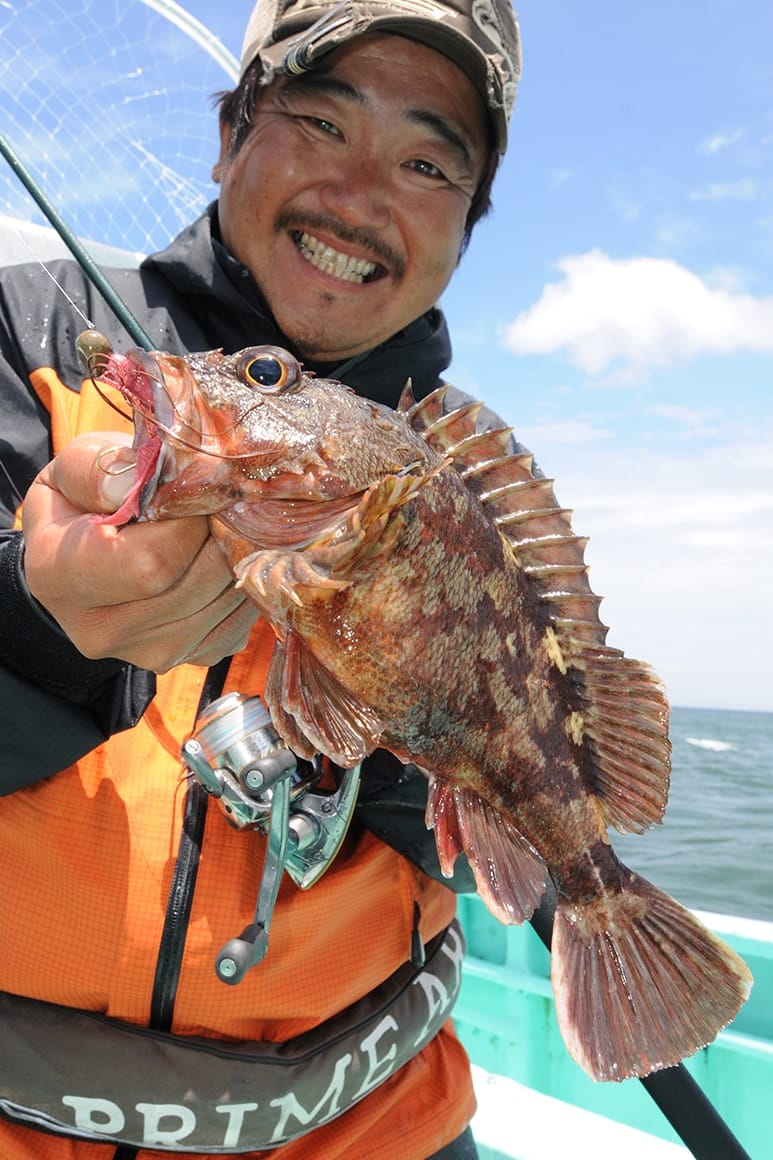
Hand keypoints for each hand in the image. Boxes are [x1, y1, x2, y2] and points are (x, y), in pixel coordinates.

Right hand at [22, 433, 258, 670]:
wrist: (80, 557)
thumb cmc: (80, 503)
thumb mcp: (74, 469)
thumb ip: (101, 471)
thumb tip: (150, 484)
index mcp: (60, 577)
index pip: (152, 562)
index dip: (190, 520)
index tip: (197, 487)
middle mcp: (100, 630)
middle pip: (197, 584)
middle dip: (223, 534)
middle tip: (222, 501)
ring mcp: (145, 653)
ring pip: (227, 603)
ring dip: (240, 557)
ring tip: (226, 525)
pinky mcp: (186, 659)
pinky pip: (240, 622)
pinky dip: (244, 584)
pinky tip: (227, 556)